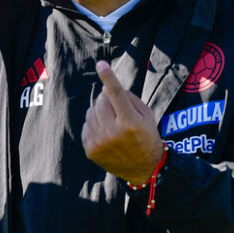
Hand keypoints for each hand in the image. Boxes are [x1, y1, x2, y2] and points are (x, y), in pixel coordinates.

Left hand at [82, 60, 162, 185]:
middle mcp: (113, 132)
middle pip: (101, 101)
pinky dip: (94, 125)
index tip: (101, 64)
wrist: (143, 168)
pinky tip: (106, 134)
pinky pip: (86, 125)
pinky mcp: (90, 150)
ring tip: (113, 124)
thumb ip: (128, 98)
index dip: (109, 77)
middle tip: (118, 111)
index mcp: (130, 122)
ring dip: (100, 113)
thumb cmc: (147, 136)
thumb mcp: (147, 116)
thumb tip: (104, 88)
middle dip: (107, 101)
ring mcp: (100, 142)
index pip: (117, 94)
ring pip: (91, 112)